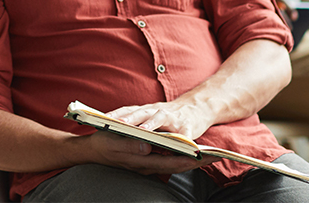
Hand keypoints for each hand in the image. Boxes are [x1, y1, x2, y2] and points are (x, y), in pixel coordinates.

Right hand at [83, 130, 215, 175]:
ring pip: (174, 162)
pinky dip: (179, 157)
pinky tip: (187, 153)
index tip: (205, 157)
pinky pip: (166, 159)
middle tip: (216, 156)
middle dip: (197, 161)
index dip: (188, 159)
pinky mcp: (146, 159)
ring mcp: (147, 163)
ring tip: (208, 154)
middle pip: (177, 164)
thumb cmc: (102, 145)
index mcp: (141, 161)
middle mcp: (147, 165)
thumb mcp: (112, 143)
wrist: (92, 151)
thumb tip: (147, 148)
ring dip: (190, 159)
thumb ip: (130, 147)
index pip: (171, 162)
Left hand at [107, 101, 212, 140]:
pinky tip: (177, 142)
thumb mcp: (150, 115)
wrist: (197, 108)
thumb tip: (113, 125)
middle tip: (117, 123)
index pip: (127, 110)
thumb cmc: (169, 116)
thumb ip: (136, 120)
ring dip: (151, 123)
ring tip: (143, 131)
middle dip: (129, 118)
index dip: (116, 114)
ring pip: (160, 117)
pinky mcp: (188, 126)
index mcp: (146, 110)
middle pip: (140, 112)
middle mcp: (157, 111)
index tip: (101, 118)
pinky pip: (184, 132)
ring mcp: (173, 117)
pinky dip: (182, 137)